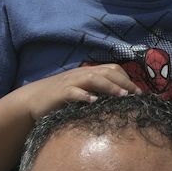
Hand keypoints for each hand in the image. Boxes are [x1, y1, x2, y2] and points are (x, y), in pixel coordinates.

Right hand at [24, 64, 138, 119]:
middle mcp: (81, 74)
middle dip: (124, 82)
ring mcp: (70, 82)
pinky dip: (84, 95)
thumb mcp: (80, 91)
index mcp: (87, 73)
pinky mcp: (60, 93)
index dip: (127, 78)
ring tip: (123, 96)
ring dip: (110, 86)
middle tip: (138, 94)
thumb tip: (119, 100)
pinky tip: (93, 102)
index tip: (139, 92)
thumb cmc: (59, 98)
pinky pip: (73, 92)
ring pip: (93, 78)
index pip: (112, 69)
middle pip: (107, 71)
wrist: (32, 100)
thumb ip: (96, 92)